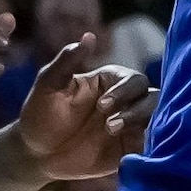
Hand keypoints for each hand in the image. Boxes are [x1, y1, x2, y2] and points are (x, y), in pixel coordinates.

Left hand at [5, 30, 157, 181]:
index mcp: (110, 82)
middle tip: (109, 124)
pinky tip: (129, 150)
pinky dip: (148, 145)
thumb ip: (67, 61)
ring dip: (141, 124)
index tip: (103, 105)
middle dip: (136, 108)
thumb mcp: (48, 85)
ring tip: (112, 133)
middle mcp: (125, 101)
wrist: (34, 154)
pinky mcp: (129, 148)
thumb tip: (89, 35)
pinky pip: (150, 145)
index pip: (133, 80)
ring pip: (156, 118)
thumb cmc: (40, 115)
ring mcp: (129, 126)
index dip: (124, 91)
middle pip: (151, 97)